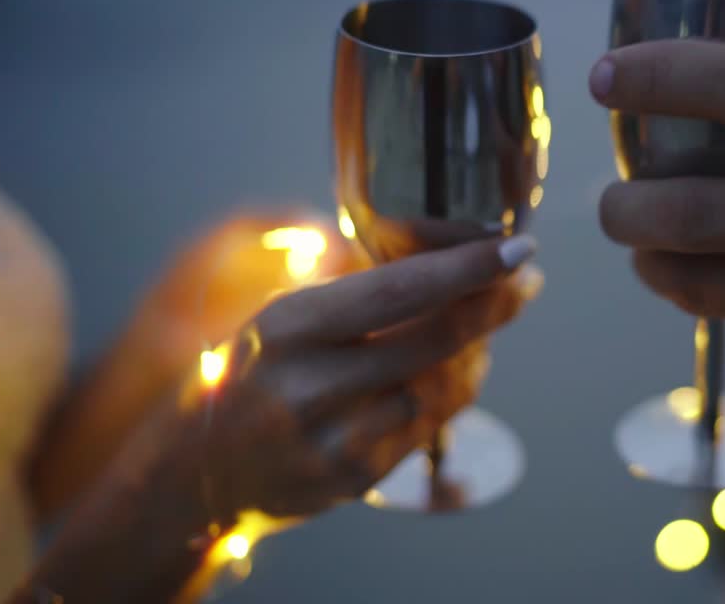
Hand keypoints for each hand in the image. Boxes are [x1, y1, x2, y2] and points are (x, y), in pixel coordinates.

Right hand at [23, 237, 540, 603]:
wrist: (199, 472)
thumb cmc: (253, 375)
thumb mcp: (284, 319)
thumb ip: (356, 294)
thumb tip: (450, 257)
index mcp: (287, 326)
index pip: (395, 291)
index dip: (465, 270)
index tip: (514, 247)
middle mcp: (307, 385)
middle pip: (431, 340)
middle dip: (491, 306)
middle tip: (525, 280)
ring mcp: (331, 439)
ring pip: (439, 387)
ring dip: (475, 352)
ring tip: (483, 325)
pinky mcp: (352, 477)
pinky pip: (427, 425)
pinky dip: (451, 392)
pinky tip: (455, 370)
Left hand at [590, 38, 724, 403]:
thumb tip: (704, 129)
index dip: (667, 76)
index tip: (608, 79)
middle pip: (695, 208)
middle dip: (625, 208)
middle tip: (610, 201)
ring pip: (700, 281)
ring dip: (649, 264)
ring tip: (640, 248)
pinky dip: (713, 295)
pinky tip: (714, 281)